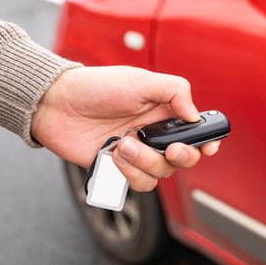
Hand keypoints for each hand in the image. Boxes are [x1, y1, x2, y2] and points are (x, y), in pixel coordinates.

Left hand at [30, 66, 219, 190]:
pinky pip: (137, 184)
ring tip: (123, 144)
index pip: (195, 131)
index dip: (208, 141)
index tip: (209, 146)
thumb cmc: (97, 86)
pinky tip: (114, 155)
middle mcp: (154, 135)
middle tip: (170, 149)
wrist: (56, 103)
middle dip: (182, 156)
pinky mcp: (118, 169)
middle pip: (185, 158)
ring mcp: (137, 153)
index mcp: (164, 112)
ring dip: (146, 162)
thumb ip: (175, 91)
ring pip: (161, 174)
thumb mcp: (140, 80)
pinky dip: (129, 173)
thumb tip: (195, 115)